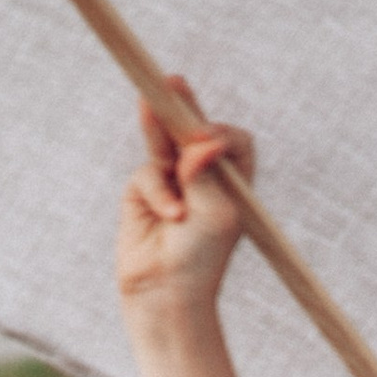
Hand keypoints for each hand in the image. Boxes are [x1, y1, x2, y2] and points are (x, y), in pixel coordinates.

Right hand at [115, 89, 253, 323]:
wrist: (166, 295)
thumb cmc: (201, 258)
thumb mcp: (215, 212)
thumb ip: (204, 172)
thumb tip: (203, 138)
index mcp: (233, 184)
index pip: (232, 142)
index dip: (221, 136)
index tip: (211, 143)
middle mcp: (204, 179)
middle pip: (194, 132)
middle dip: (183, 108)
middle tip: (173, 81)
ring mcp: (172, 182)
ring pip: (164, 141)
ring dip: (159, 123)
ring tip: (152, 95)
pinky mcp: (143, 191)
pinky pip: (148, 174)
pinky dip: (157, 192)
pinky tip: (170, 215)